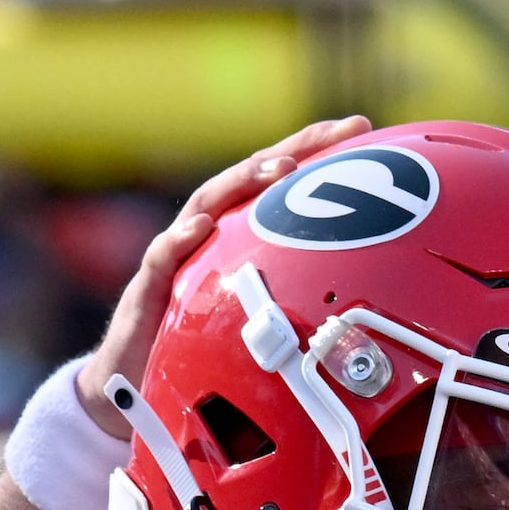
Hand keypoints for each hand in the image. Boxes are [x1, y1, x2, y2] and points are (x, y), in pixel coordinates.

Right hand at [85, 117, 376, 427]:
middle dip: (293, 150)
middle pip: (250, 178)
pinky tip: (203, 226)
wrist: (136, 384)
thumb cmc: (206, 346)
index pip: (280, 181)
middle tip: (336, 132)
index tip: (362, 125)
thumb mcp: (264, 318)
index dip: (316, 149)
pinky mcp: (149, 288)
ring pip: (209, 204)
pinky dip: (180, 239)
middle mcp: (209, 233)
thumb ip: (302, 299)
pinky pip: (162, 257)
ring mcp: (177, 254)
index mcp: (239, 234)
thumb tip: (373, 301)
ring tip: (281, 169)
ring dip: (243, 182)